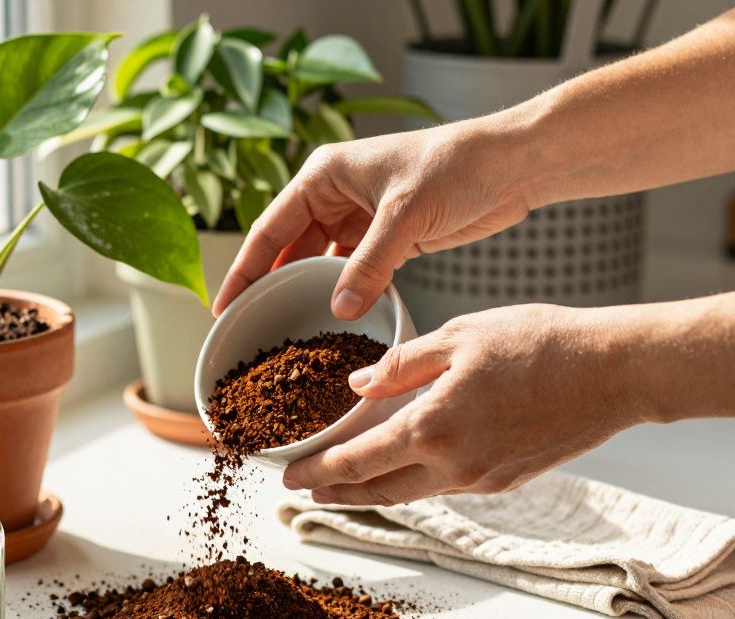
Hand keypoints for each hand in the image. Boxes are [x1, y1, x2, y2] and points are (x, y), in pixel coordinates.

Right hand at [213, 121, 539, 319]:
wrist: (511, 166)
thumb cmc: (456, 167)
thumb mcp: (404, 216)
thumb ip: (370, 264)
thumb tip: (339, 311)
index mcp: (323, 176)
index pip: (269, 229)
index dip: (244, 269)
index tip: (223, 306)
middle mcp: (334, 196)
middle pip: (288, 251)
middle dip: (270, 288)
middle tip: (249, 331)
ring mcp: (360, 219)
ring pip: (320, 265)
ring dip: (307, 296)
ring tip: (286, 335)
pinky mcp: (388, 240)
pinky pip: (353, 274)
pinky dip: (344, 297)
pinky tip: (334, 325)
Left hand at [282, 304, 641, 504]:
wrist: (616, 372)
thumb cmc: (541, 343)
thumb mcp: (460, 336)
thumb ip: (403, 364)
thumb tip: (358, 385)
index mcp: (432, 428)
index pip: (355, 462)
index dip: (317, 472)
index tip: (288, 477)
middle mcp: (453, 466)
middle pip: (377, 492)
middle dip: (336, 494)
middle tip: (305, 491)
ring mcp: (483, 479)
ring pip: (412, 493)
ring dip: (374, 492)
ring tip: (347, 484)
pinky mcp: (508, 480)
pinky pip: (446, 486)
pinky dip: (415, 481)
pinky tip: (407, 467)